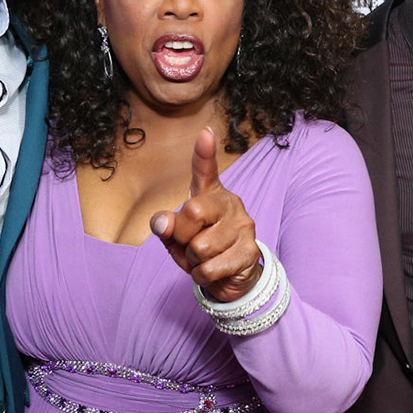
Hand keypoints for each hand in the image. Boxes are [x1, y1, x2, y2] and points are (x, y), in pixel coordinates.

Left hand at [150, 127, 261, 302]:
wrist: (230, 279)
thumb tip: (162, 223)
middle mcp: (230, 204)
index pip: (205, 170)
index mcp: (210, 194)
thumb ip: (166, 226)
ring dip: (193, 261)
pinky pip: (211, 267)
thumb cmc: (200, 250)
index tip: (205, 134)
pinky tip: (212, 271)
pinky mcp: (250, 251)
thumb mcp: (176, 237)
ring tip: (203, 259)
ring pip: (200, 247)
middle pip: (191, 213)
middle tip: (190, 245)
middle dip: (182, 237)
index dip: (204, 153)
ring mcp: (243, 226)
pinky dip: (202, 276)